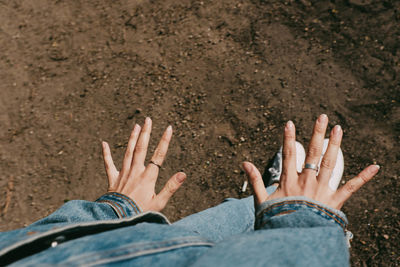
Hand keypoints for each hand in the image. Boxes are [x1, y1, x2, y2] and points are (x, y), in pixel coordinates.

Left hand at [101, 117, 185, 211]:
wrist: (117, 220)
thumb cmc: (140, 213)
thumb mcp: (159, 203)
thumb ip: (171, 187)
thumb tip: (183, 174)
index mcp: (148, 177)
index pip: (158, 155)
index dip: (164, 141)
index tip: (169, 128)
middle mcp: (135, 172)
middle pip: (141, 148)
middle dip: (145, 133)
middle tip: (148, 119)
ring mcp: (123, 175)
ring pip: (128, 152)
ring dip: (132, 138)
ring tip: (136, 125)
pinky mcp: (113, 180)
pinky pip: (108, 164)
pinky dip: (106, 154)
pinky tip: (104, 143)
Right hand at [243, 114, 379, 209]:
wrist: (292, 240)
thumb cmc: (276, 220)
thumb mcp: (262, 201)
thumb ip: (254, 180)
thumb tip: (244, 162)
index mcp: (289, 181)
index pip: (289, 154)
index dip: (289, 138)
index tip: (290, 123)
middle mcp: (307, 182)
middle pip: (313, 153)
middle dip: (317, 134)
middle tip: (323, 117)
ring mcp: (322, 191)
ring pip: (330, 164)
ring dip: (335, 145)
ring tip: (339, 128)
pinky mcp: (335, 202)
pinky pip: (351, 188)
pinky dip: (363, 177)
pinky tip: (375, 166)